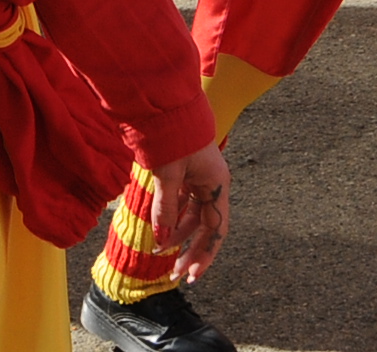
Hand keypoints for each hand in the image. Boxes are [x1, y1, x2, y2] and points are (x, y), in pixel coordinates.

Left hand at [142, 143, 231, 282]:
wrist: (164, 102)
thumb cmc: (172, 135)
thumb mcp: (168, 175)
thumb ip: (165, 209)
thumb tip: (161, 240)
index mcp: (216, 184)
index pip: (215, 229)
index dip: (205, 254)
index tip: (192, 274)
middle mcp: (211, 182)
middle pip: (204, 225)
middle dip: (189, 249)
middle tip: (173, 273)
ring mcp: (199, 176)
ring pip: (191, 214)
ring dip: (177, 233)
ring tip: (161, 252)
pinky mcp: (186, 170)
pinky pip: (182, 200)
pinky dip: (171, 215)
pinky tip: (160, 228)